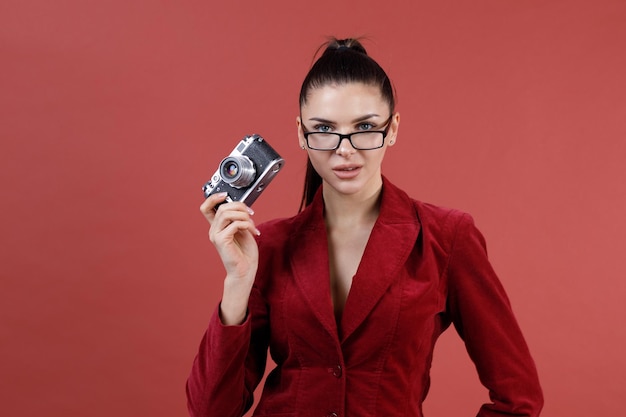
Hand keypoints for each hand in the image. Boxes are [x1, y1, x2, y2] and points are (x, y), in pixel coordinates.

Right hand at [200, 193, 259, 323]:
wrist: (245, 270)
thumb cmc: (244, 252)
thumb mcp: (243, 230)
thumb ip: (238, 218)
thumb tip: (241, 206)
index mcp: (217, 226)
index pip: (206, 208)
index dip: (214, 198)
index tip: (226, 195)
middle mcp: (214, 230)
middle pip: (221, 207)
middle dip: (239, 206)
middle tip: (250, 213)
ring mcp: (216, 235)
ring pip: (227, 213)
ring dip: (244, 216)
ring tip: (252, 224)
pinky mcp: (222, 241)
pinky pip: (235, 224)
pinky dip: (247, 225)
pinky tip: (254, 232)